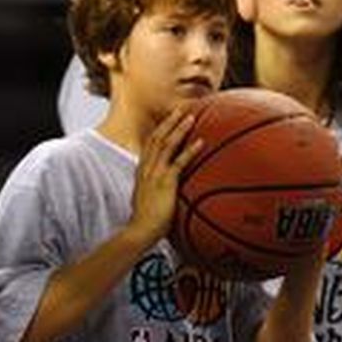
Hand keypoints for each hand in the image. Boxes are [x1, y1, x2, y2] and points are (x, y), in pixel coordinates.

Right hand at [126, 107, 202, 248]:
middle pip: (157, 138)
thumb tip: (167, 192)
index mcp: (142, 171)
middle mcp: (147, 169)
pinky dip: (190, 150)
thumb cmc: (146, 221)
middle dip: (169, 122)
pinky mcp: (165, 183)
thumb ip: (157, 192)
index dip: (160, 130)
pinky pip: (179, 162)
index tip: (170, 119)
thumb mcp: (149, 201)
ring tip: (192, 118)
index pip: (150, 144)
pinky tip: (201, 142)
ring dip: (180, 129)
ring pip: (166, 144)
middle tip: (181, 109)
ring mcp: (155, 174)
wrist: (140, 231)